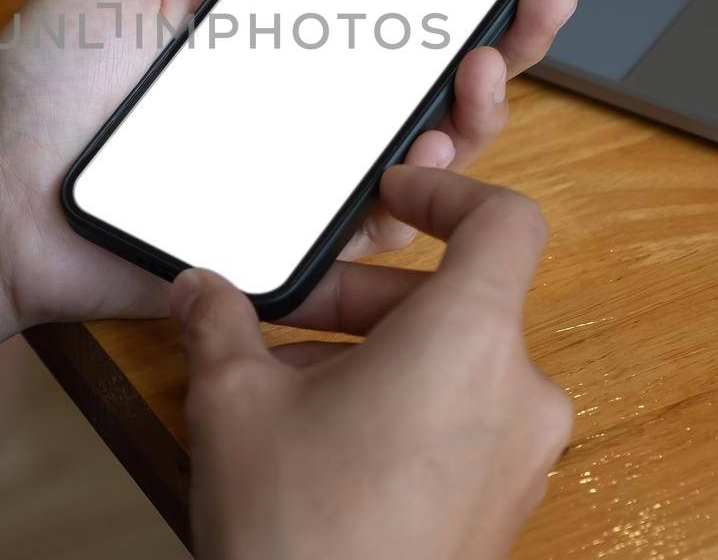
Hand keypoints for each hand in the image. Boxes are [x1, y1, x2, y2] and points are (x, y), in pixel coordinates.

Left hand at [0, 0, 573, 343]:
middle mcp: (295, 112)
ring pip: (416, 161)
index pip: (379, 16)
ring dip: (472, 119)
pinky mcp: (281, 247)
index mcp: (268, 47)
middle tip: (532, 10)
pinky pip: (365, 242)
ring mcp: (293, 180)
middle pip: (422, 86)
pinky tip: (428, 164)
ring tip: (480, 74)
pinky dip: (415, 215)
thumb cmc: (42, 90)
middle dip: (500, 47)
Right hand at [174, 165, 572, 559]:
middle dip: (367, 296)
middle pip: (462, 300)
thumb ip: (220, 322)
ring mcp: (519, 461)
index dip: (447, 192)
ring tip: (285, 383)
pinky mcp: (502, 511)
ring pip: (454, 366)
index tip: (392, 196)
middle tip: (290, 311)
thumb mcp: (234, 403)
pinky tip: (321, 440)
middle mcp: (519, 395)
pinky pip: (461, 424)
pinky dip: (403, 407)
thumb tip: (198, 288)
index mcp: (471, 341)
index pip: (505, 222)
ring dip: (376, 354)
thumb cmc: (299, 531)